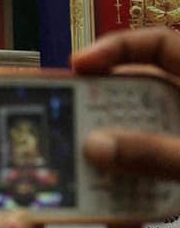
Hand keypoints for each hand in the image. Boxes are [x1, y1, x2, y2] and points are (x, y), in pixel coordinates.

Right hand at [71, 26, 179, 179]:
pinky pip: (152, 160)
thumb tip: (94, 146)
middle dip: (103, 99)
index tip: (78, 64)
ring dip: (113, 140)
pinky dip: (131, 169)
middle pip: (142, 85)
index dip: (117, 48)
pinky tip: (110, 184)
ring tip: (82, 152)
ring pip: (144, 126)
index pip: (159, 43)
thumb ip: (156, 154)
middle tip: (67, 111)